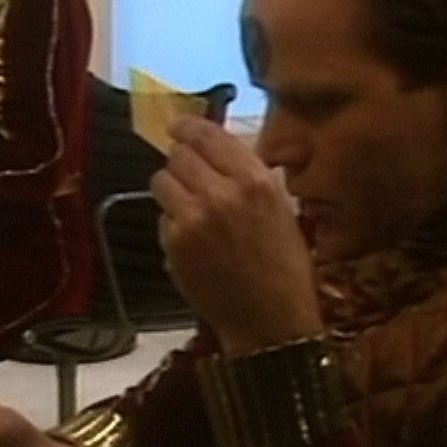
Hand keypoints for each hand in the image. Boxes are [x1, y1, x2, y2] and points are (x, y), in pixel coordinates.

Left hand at [151, 117, 320, 355]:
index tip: (179, 127)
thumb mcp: (280, 207)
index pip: (208, 134)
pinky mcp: (174, 244)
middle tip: (188, 173)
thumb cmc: (285, 266)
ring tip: (188, 206)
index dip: (188, 127)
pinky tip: (192, 239)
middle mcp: (221, 192)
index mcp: (255, 179)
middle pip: (179, 154)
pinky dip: (172, 222)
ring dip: (172, 188)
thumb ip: (248, 174)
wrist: (270, 320)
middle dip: (182, 161)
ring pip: (161, 179)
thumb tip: (218, 148)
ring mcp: (193, 218)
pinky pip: (161, 216)